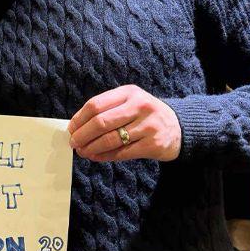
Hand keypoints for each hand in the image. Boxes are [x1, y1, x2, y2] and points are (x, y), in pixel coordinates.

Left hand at [67, 85, 181, 161]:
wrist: (178, 127)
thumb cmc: (145, 115)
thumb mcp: (130, 102)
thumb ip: (107, 109)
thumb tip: (77, 126)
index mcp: (129, 92)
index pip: (96, 104)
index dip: (79, 119)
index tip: (71, 129)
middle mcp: (139, 106)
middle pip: (101, 122)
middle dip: (82, 135)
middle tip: (73, 142)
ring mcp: (148, 126)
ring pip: (110, 139)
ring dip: (91, 148)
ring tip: (83, 151)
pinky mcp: (153, 145)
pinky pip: (122, 153)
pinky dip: (104, 156)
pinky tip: (96, 157)